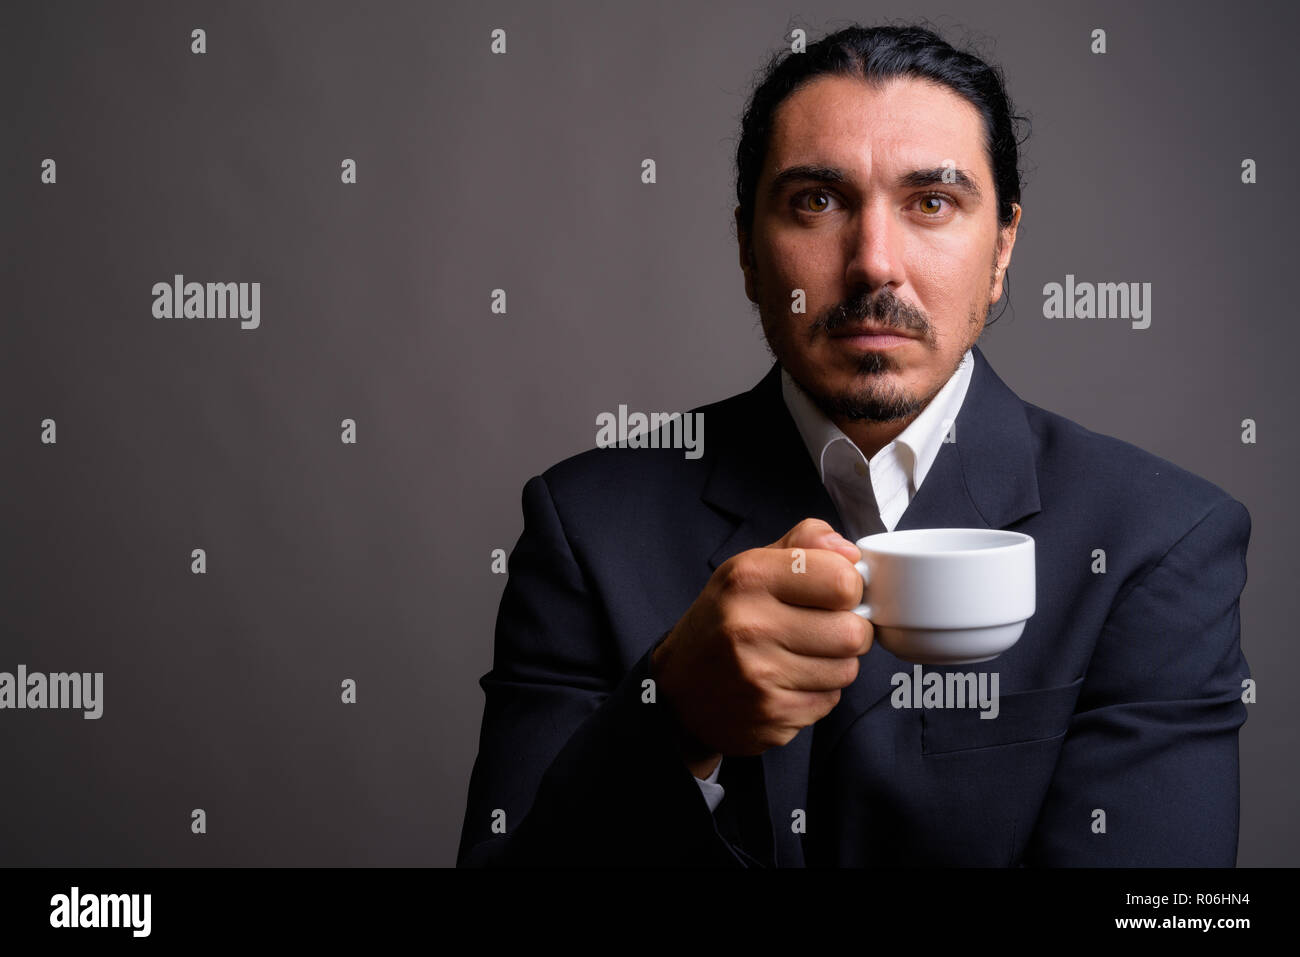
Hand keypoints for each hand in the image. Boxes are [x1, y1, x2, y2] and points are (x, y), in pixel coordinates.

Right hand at [651, 518, 871, 769]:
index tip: (834, 594)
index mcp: (748, 578)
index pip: (842, 580)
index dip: (849, 587)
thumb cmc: (724, 621)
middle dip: (850, 630)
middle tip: (825, 629)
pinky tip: (790, 682)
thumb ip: (803, 544)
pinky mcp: (772, 715)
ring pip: (847, 669)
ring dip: (835, 664)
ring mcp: (760, 676)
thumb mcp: (750, 568)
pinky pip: (829, 701)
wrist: (679, 691)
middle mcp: (750, 625)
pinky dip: (818, 692)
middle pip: (853, 632)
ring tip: (803, 655)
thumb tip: (850, 553)